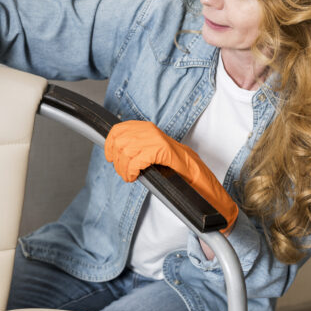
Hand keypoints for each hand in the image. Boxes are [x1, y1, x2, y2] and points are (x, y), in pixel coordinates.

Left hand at [104, 120, 237, 230]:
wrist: (201, 182)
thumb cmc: (176, 172)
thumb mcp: (152, 156)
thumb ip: (136, 149)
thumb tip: (114, 151)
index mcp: (148, 130)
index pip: (118, 129)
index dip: (110, 143)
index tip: (110, 156)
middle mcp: (152, 131)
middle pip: (119, 141)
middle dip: (117, 160)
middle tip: (126, 173)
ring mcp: (158, 140)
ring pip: (126, 150)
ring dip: (124, 167)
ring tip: (132, 176)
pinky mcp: (164, 151)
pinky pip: (137, 159)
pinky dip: (132, 170)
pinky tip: (136, 177)